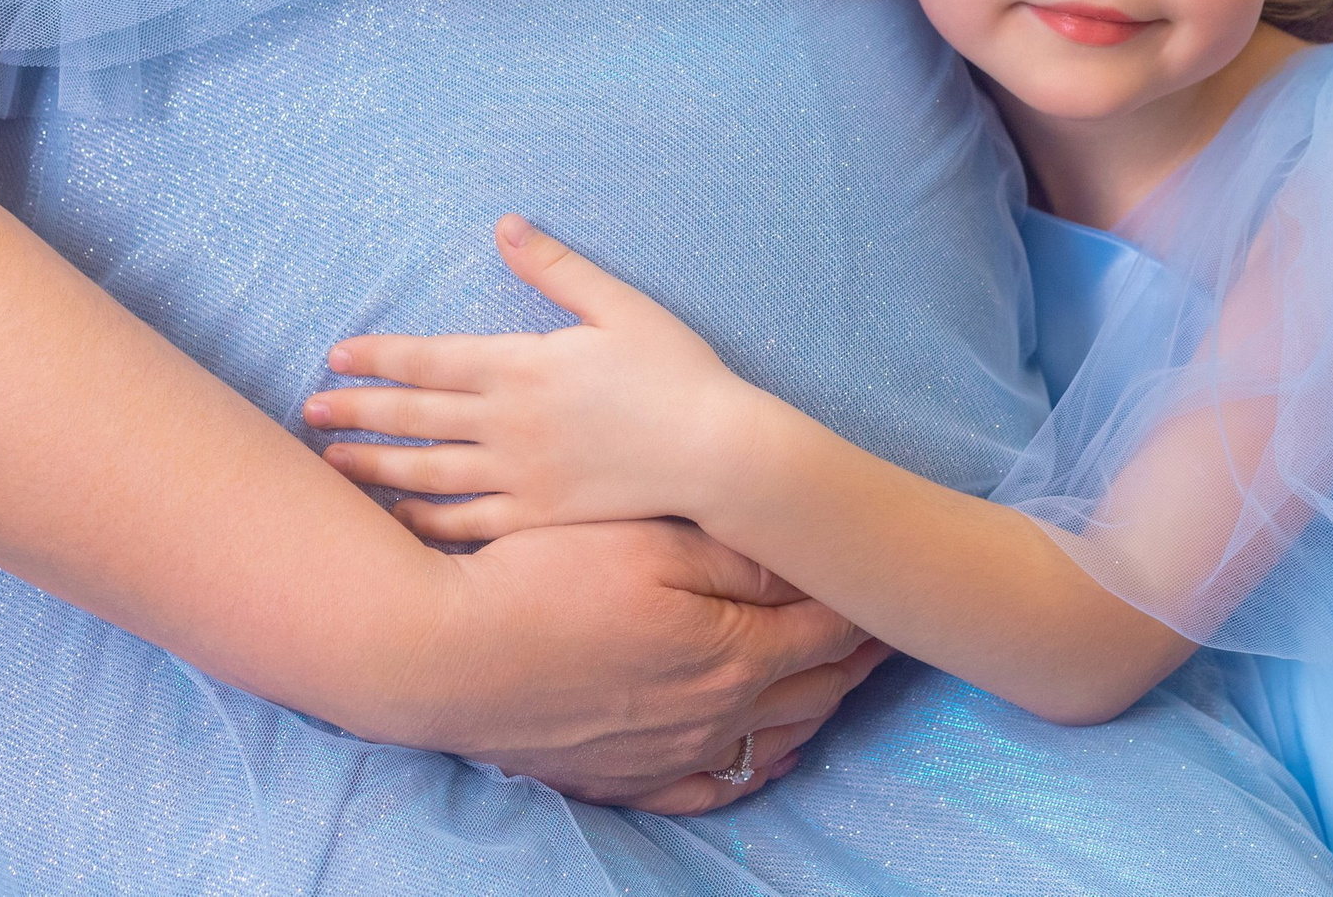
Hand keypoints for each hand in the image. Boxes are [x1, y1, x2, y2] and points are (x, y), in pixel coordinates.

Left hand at [309, 215, 761, 538]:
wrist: (715, 451)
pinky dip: (425, 521)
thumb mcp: (619, 305)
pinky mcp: (540, 516)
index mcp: (522, 365)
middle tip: (309, 411)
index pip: (428, 359)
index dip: (377, 357)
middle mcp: (508, 423)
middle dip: (357, 411)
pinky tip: (397, 517)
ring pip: (427, 472)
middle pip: (414, 416)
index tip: (335, 356)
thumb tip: (506, 225)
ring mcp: (520, 475)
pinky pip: (467, 522)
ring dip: (374, 466)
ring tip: (331, 463)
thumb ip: (557, 268)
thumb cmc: (676, 373)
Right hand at [407, 516, 887, 811]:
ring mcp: (668, 758)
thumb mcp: (651, 543)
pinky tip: (768, 752)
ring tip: (841, 676)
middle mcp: (713, 720)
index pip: (829, 633)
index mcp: (732, 656)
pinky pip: (713, 789)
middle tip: (884, 624)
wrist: (439, 656)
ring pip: (773, 742)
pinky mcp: (622, 779)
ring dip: (817, 707)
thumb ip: (741, 560)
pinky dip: (755, 767)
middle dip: (856, 656)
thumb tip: (810, 565)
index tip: (892, 581)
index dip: (868, 605)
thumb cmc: (542, 580)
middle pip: (814, 690)